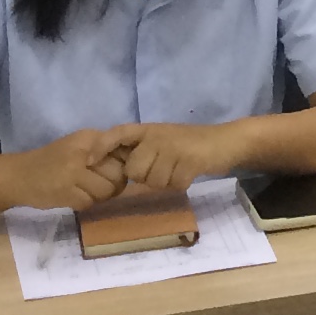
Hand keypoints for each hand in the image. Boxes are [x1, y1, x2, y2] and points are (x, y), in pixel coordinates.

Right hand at [9, 130, 131, 212]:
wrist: (17, 176)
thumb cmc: (52, 160)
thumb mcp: (77, 145)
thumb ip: (103, 148)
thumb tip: (131, 160)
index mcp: (87, 137)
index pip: (121, 153)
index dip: (121, 165)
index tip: (109, 170)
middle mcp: (81, 153)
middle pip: (118, 175)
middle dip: (113, 183)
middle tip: (98, 184)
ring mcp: (72, 174)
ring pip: (106, 191)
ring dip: (99, 195)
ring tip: (86, 190)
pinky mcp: (65, 193)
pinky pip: (90, 203)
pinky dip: (85, 202)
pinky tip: (74, 196)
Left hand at [105, 121, 246, 190]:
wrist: (227, 141)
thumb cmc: (192, 143)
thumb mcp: (163, 139)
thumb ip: (142, 149)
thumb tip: (118, 166)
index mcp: (149, 129)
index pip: (118, 133)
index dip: (101, 146)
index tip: (88, 161)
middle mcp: (158, 136)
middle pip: (134, 170)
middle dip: (145, 176)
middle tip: (164, 169)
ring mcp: (174, 148)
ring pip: (153, 181)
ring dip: (165, 182)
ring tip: (179, 169)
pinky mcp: (189, 161)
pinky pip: (173, 185)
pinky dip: (181, 184)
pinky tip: (189, 173)